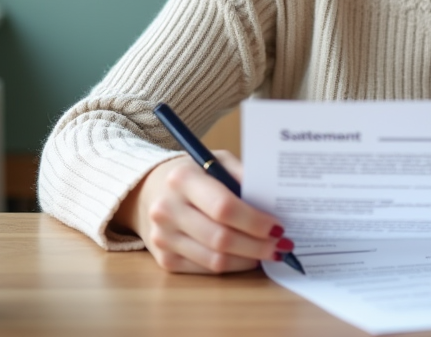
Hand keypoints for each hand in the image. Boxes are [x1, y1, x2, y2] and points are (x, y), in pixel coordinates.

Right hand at [115, 151, 289, 273]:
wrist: (148, 190)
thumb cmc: (193, 173)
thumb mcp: (217, 161)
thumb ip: (243, 176)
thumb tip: (274, 203)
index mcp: (182, 179)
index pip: (223, 207)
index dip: (254, 221)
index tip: (278, 226)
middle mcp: (167, 209)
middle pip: (221, 238)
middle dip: (258, 246)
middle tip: (281, 246)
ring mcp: (163, 237)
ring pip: (215, 260)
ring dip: (249, 260)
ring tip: (269, 253)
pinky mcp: (164, 259)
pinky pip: (205, 270)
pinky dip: (232, 267)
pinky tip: (247, 258)